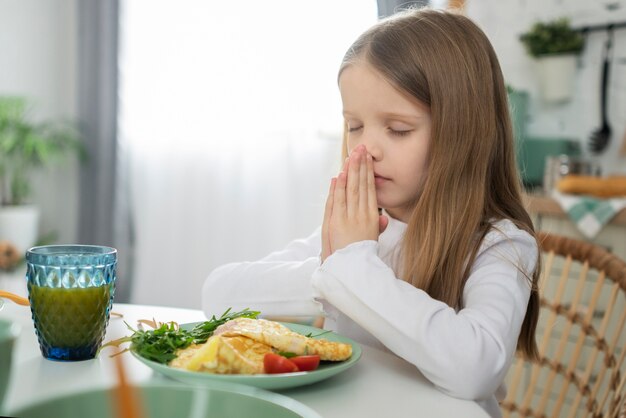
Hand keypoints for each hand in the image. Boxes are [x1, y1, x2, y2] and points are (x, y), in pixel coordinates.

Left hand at [321, 145, 387, 261]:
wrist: (352, 270)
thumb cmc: (361, 257)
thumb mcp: (373, 241)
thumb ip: (378, 228)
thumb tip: (385, 219)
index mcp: (371, 219)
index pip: (370, 190)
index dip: (368, 173)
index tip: (367, 159)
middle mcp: (361, 216)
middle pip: (361, 186)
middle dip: (360, 166)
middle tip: (361, 149)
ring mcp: (348, 219)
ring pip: (350, 190)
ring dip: (350, 172)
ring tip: (351, 156)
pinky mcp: (336, 223)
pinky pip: (337, 200)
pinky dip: (338, 187)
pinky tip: (340, 175)